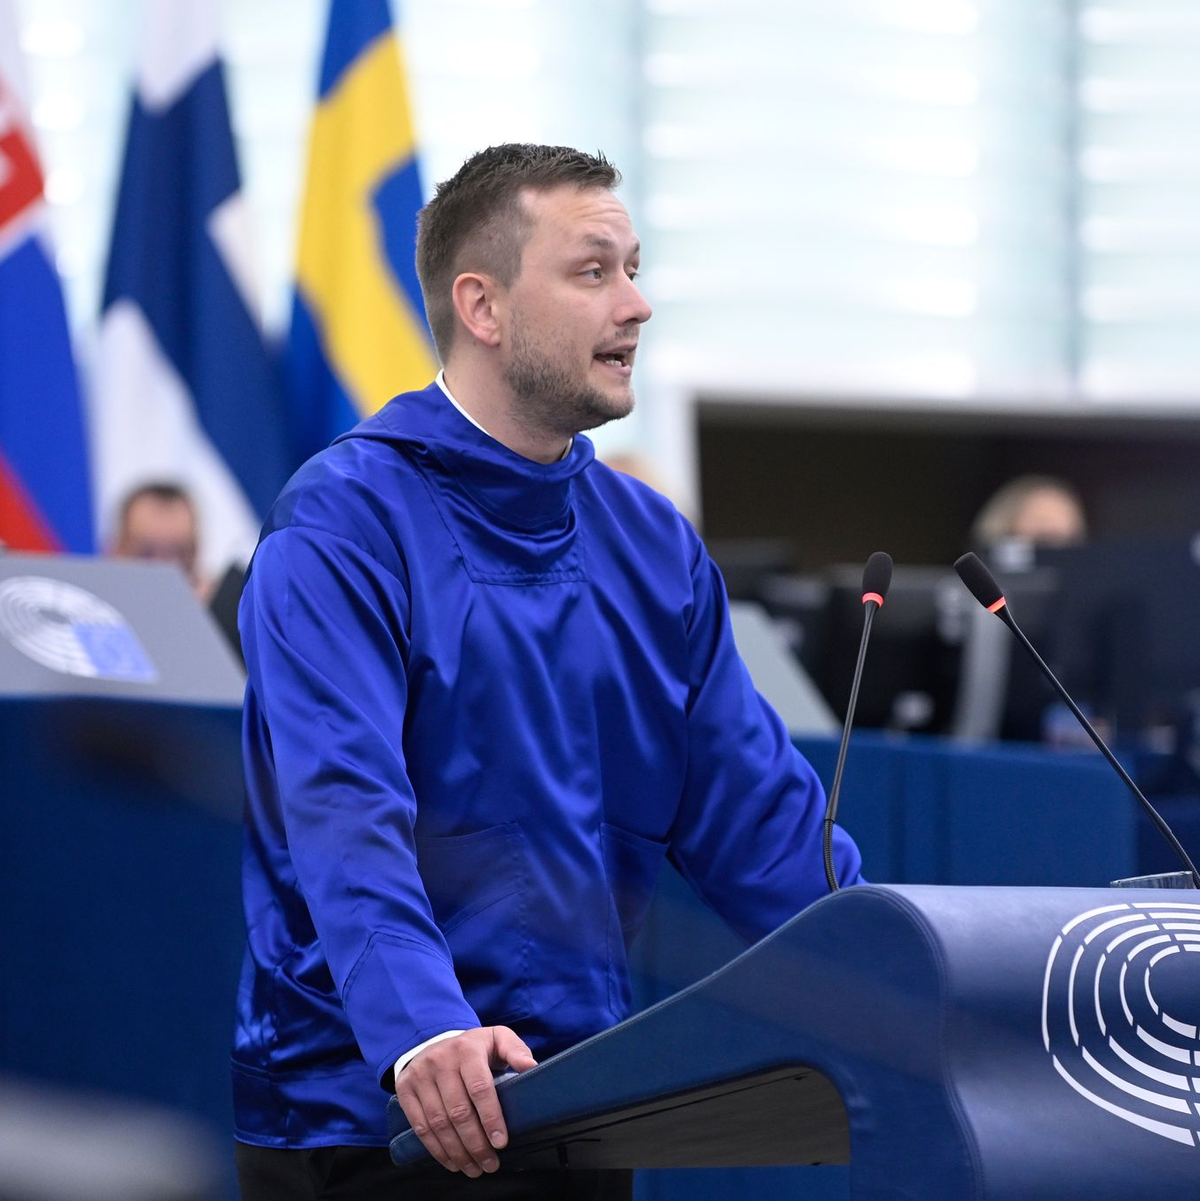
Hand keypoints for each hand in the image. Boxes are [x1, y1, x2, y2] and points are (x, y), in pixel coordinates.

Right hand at [395, 1026, 536, 1176]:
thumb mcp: (497, 1038)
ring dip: (458, 1152)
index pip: (479, 1088)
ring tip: (474, 1168)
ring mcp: (420, 1075)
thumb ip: (516, 1050)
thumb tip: (531, 1066)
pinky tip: (452, 1161)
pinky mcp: (405, 1089)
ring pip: (438, 1123)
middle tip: (490, 1164)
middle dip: (476, 1144)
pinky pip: (420, 1126)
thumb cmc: (474, 1047)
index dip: (491, 1118)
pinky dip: (437, 1149)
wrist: (434, 1039)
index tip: (501, 1142)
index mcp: (467, 1049)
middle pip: (458, 1111)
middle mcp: (440, 1061)